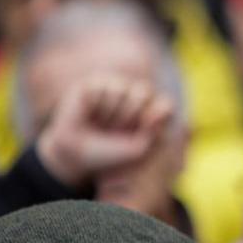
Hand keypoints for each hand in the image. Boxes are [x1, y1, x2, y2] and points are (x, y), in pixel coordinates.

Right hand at [36, 76, 174, 188]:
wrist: (78, 157)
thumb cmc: (111, 154)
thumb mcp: (138, 150)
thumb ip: (155, 131)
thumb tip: (163, 109)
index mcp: (152, 111)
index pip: (164, 105)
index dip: (150, 120)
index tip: (139, 135)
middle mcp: (135, 97)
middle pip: (143, 92)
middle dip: (129, 117)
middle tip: (116, 131)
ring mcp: (115, 88)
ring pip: (121, 89)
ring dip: (111, 113)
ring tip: (102, 124)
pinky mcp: (94, 85)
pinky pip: (101, 88)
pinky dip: (96, 106)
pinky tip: (90, 115)